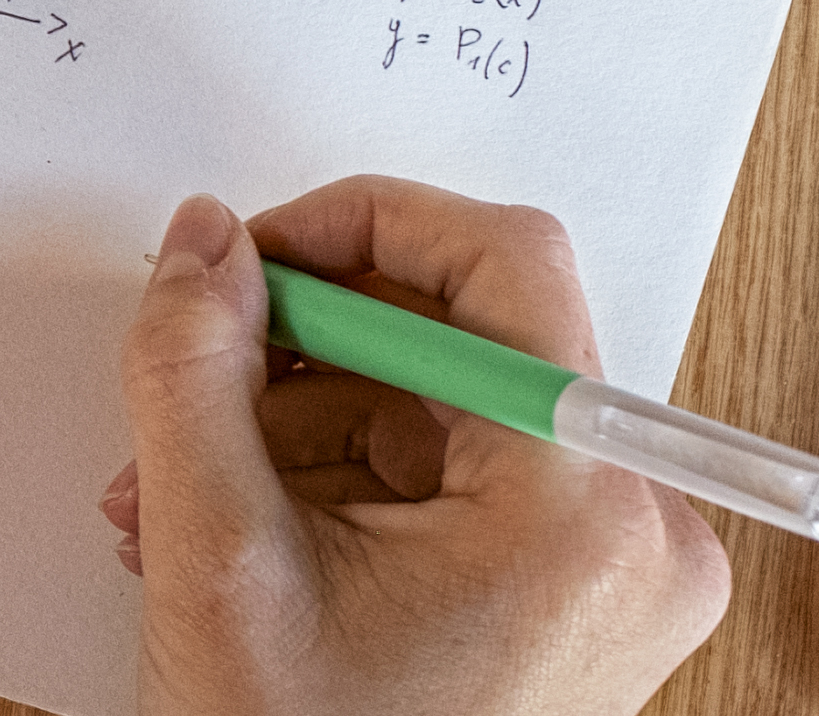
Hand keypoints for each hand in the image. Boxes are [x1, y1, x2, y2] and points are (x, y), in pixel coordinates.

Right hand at [107, 182, 728, 715]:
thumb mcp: (218, 557)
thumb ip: (193, 372)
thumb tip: (202, 242)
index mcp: (584, 511)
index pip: (507, 266)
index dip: (364, 224)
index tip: (257, 256)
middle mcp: (640, 528)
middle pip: (467, 338)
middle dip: (302, 352)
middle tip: (192, 381)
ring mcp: (616, 569)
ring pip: (445, 407)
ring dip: (299, 423)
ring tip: (178, 495)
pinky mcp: (581, 595)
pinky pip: (458, 474)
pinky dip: (344, 480)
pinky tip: (246, 530)